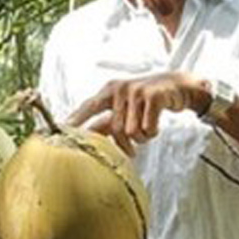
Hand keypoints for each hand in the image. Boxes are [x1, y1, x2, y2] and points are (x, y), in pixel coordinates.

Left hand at [67, 72, 209, 154]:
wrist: (179, 86)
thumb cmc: (148, 102)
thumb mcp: (126, 107)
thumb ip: (108, 122)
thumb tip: (86, 140)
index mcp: (109, 91)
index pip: (88, 107)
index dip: (74, 119)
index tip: (58, 130)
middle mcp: (119, 89)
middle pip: (114, 129)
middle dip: (125, 144)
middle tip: (133, 152)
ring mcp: (136, 91)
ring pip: (132, 131)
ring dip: (143, 137)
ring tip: (148, 129)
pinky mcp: (152, 96)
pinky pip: (147, 128)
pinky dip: (153, 132)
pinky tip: (156, 125)